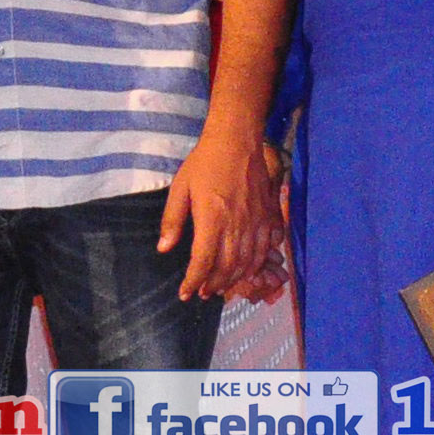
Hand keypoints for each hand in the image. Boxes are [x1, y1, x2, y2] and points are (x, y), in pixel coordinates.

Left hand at [158, 125, 286, 305]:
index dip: (194, 281)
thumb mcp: (180, 188)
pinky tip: (247, 269)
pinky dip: (256, 264)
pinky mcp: (269, 216)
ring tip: (221, 286)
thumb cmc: (205, 163)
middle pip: (227, 267)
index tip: (185, 293)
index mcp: (212, 219)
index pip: (203, 261)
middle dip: (214, 285)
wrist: (237, 141)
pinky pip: (266, 248)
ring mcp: (256, 222)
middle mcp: (236, 225)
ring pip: (248, 262)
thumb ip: (173, 220)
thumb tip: (164, 248)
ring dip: (234, 279)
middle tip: (203, 292)